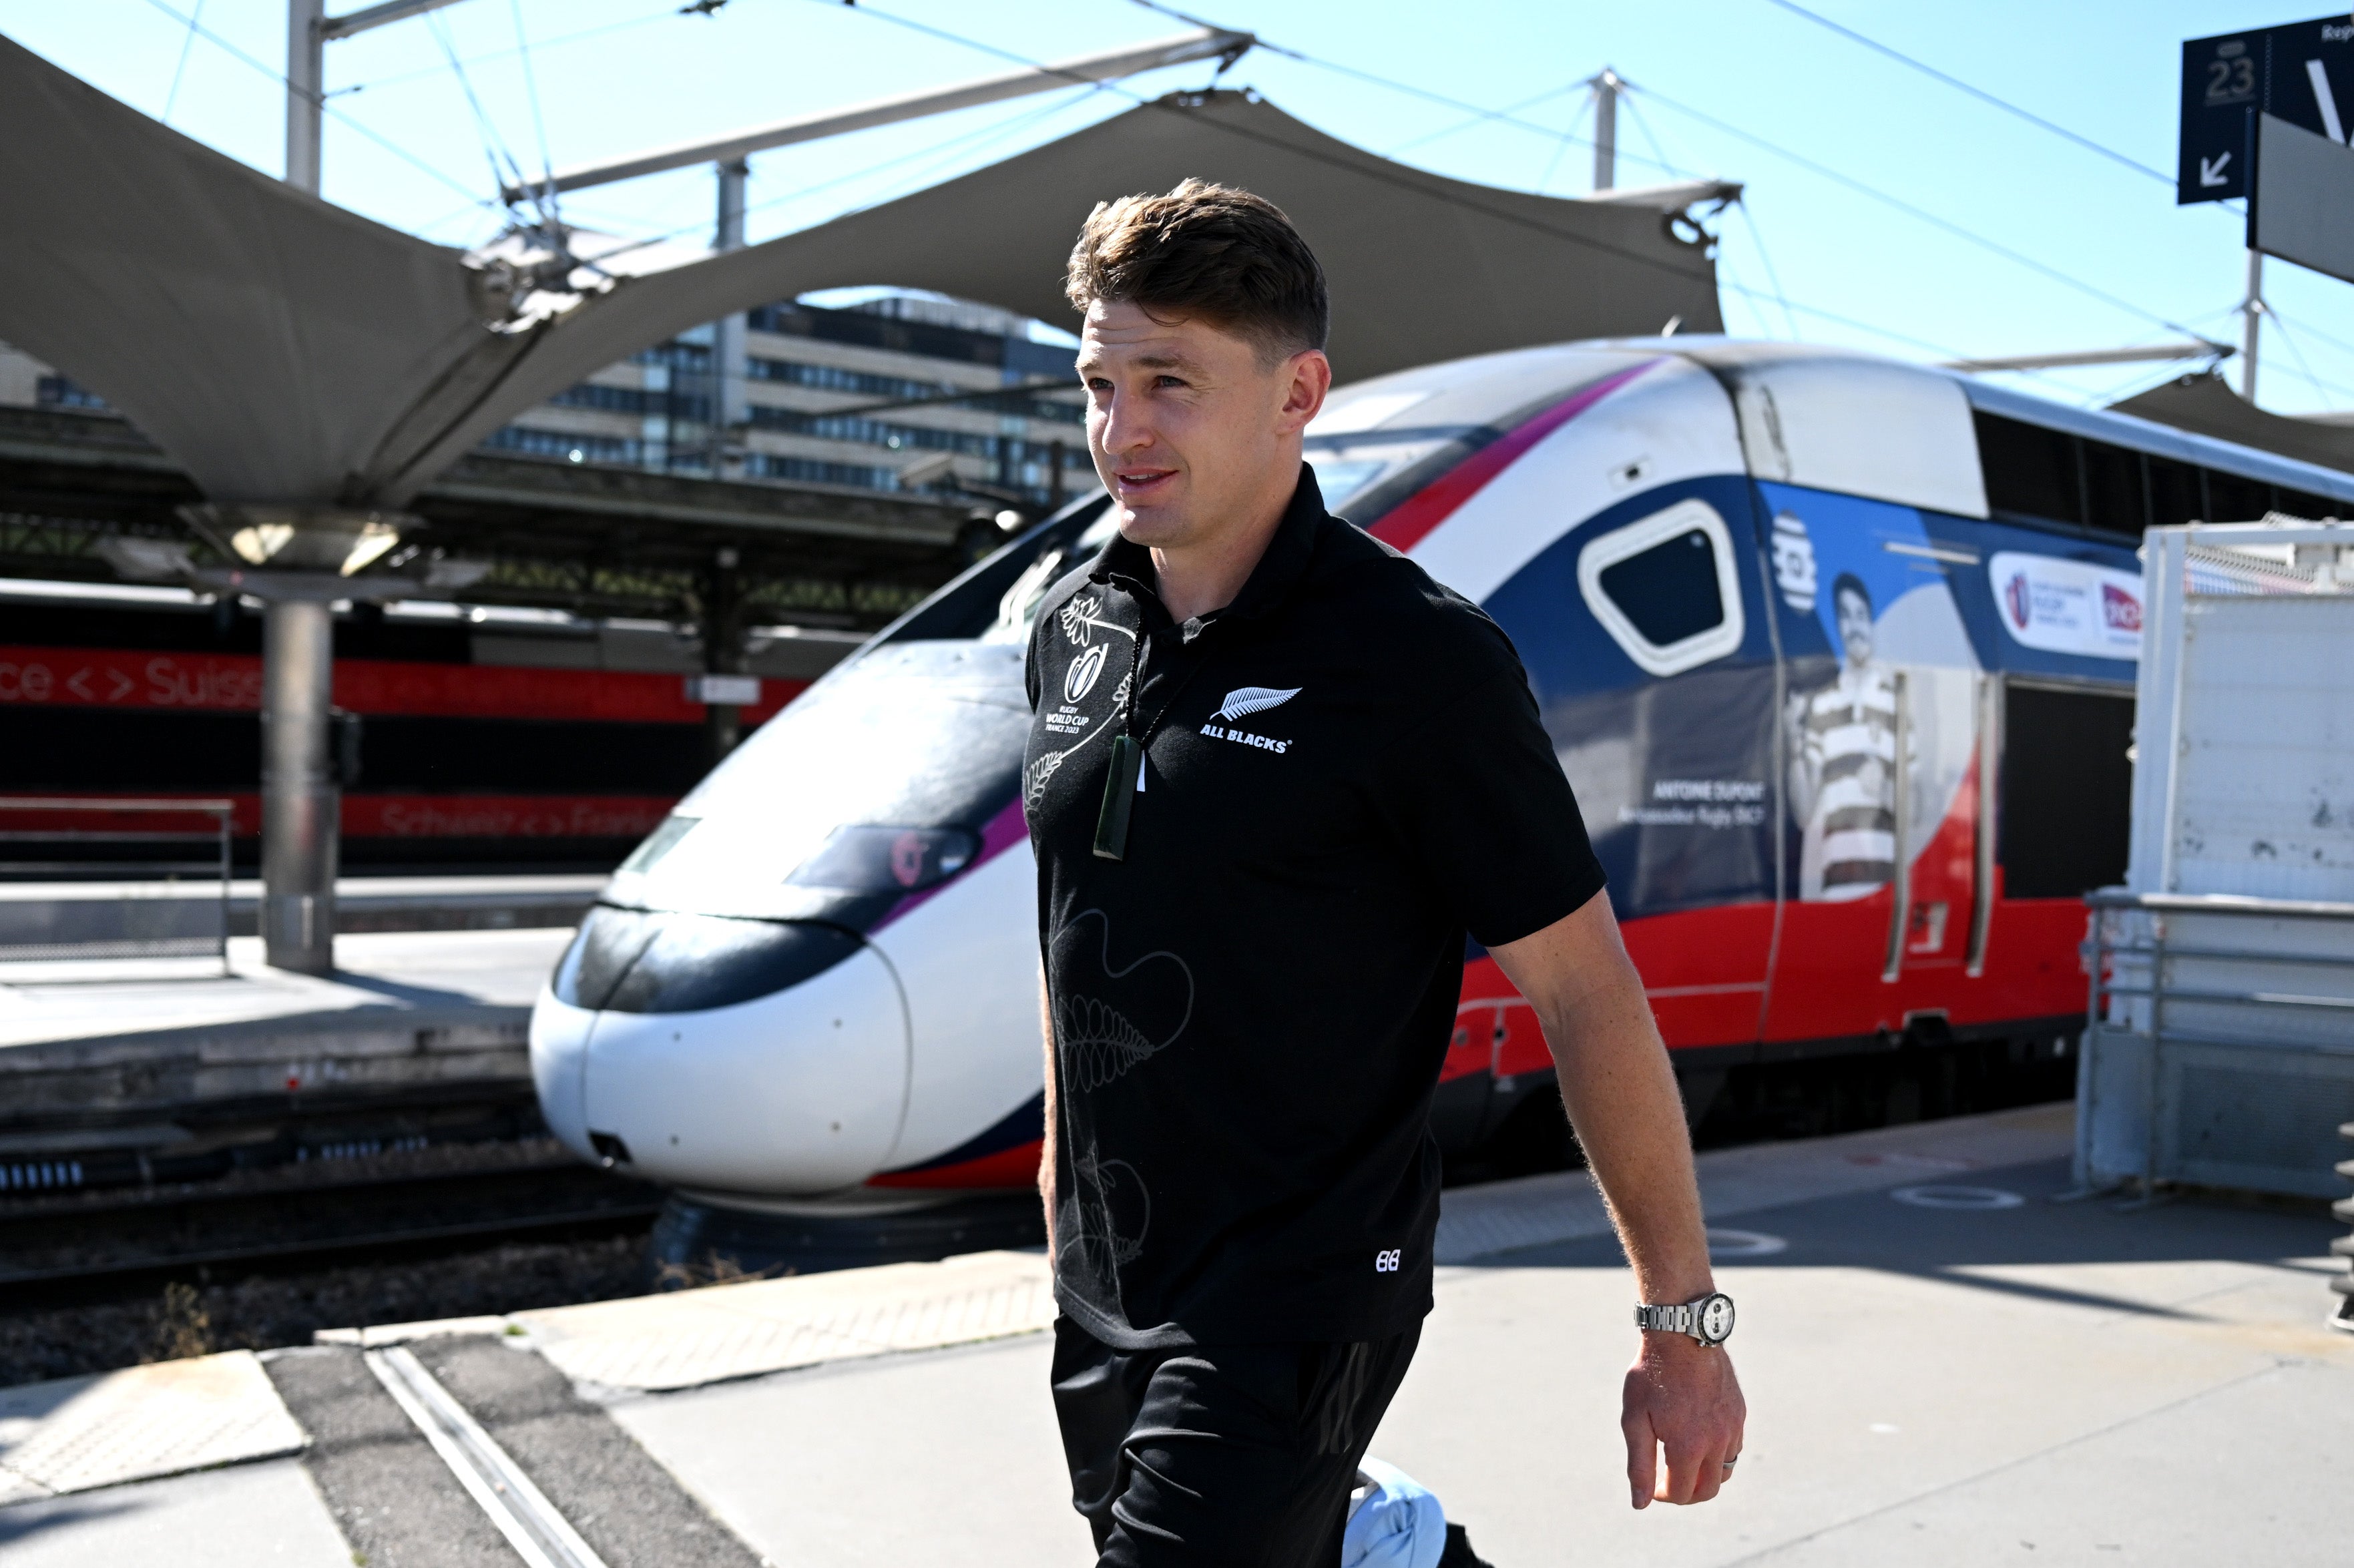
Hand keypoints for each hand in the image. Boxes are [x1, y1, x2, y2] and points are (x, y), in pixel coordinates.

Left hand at [1622, 1333, 1745, 1507]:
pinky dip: (1719, 1456)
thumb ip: (1639, 1464)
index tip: (1650, 1484)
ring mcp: (1732, 1427)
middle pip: (1708, 1490)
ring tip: (1683, 1465)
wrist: (1681, 1335)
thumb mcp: (1634, 1419)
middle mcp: (1716, 1441)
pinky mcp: (1739, 1413)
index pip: (1681, 1494)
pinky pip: (1734, 1448)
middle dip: (1686, 1494)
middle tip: (1667, 1483)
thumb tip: (1641, 1503)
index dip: (1662, 1496)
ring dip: (1705, 1477)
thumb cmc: (1652, 1375)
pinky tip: (1699, 1442)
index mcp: (1688, 1446)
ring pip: (1725, 1472)